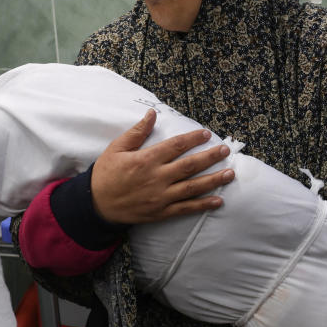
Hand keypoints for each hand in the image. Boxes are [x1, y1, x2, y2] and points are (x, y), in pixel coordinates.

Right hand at [90, 109, 234, 223]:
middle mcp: (157, 178)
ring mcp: (161, 197)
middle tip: (225, 150)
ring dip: (213, 180)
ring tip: (230, 174)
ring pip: (193, 187)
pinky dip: (203, 205)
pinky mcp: (161, 212)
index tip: (206, 133)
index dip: (193, 138)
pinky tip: (218, 201)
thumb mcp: (117, 148)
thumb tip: (152, 114)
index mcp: (146, 160)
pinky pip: (186, 208)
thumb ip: (137, 132)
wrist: (95, 205)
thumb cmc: (105, 174)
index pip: (176, 146)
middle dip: (210, 157)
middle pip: (190, 165)